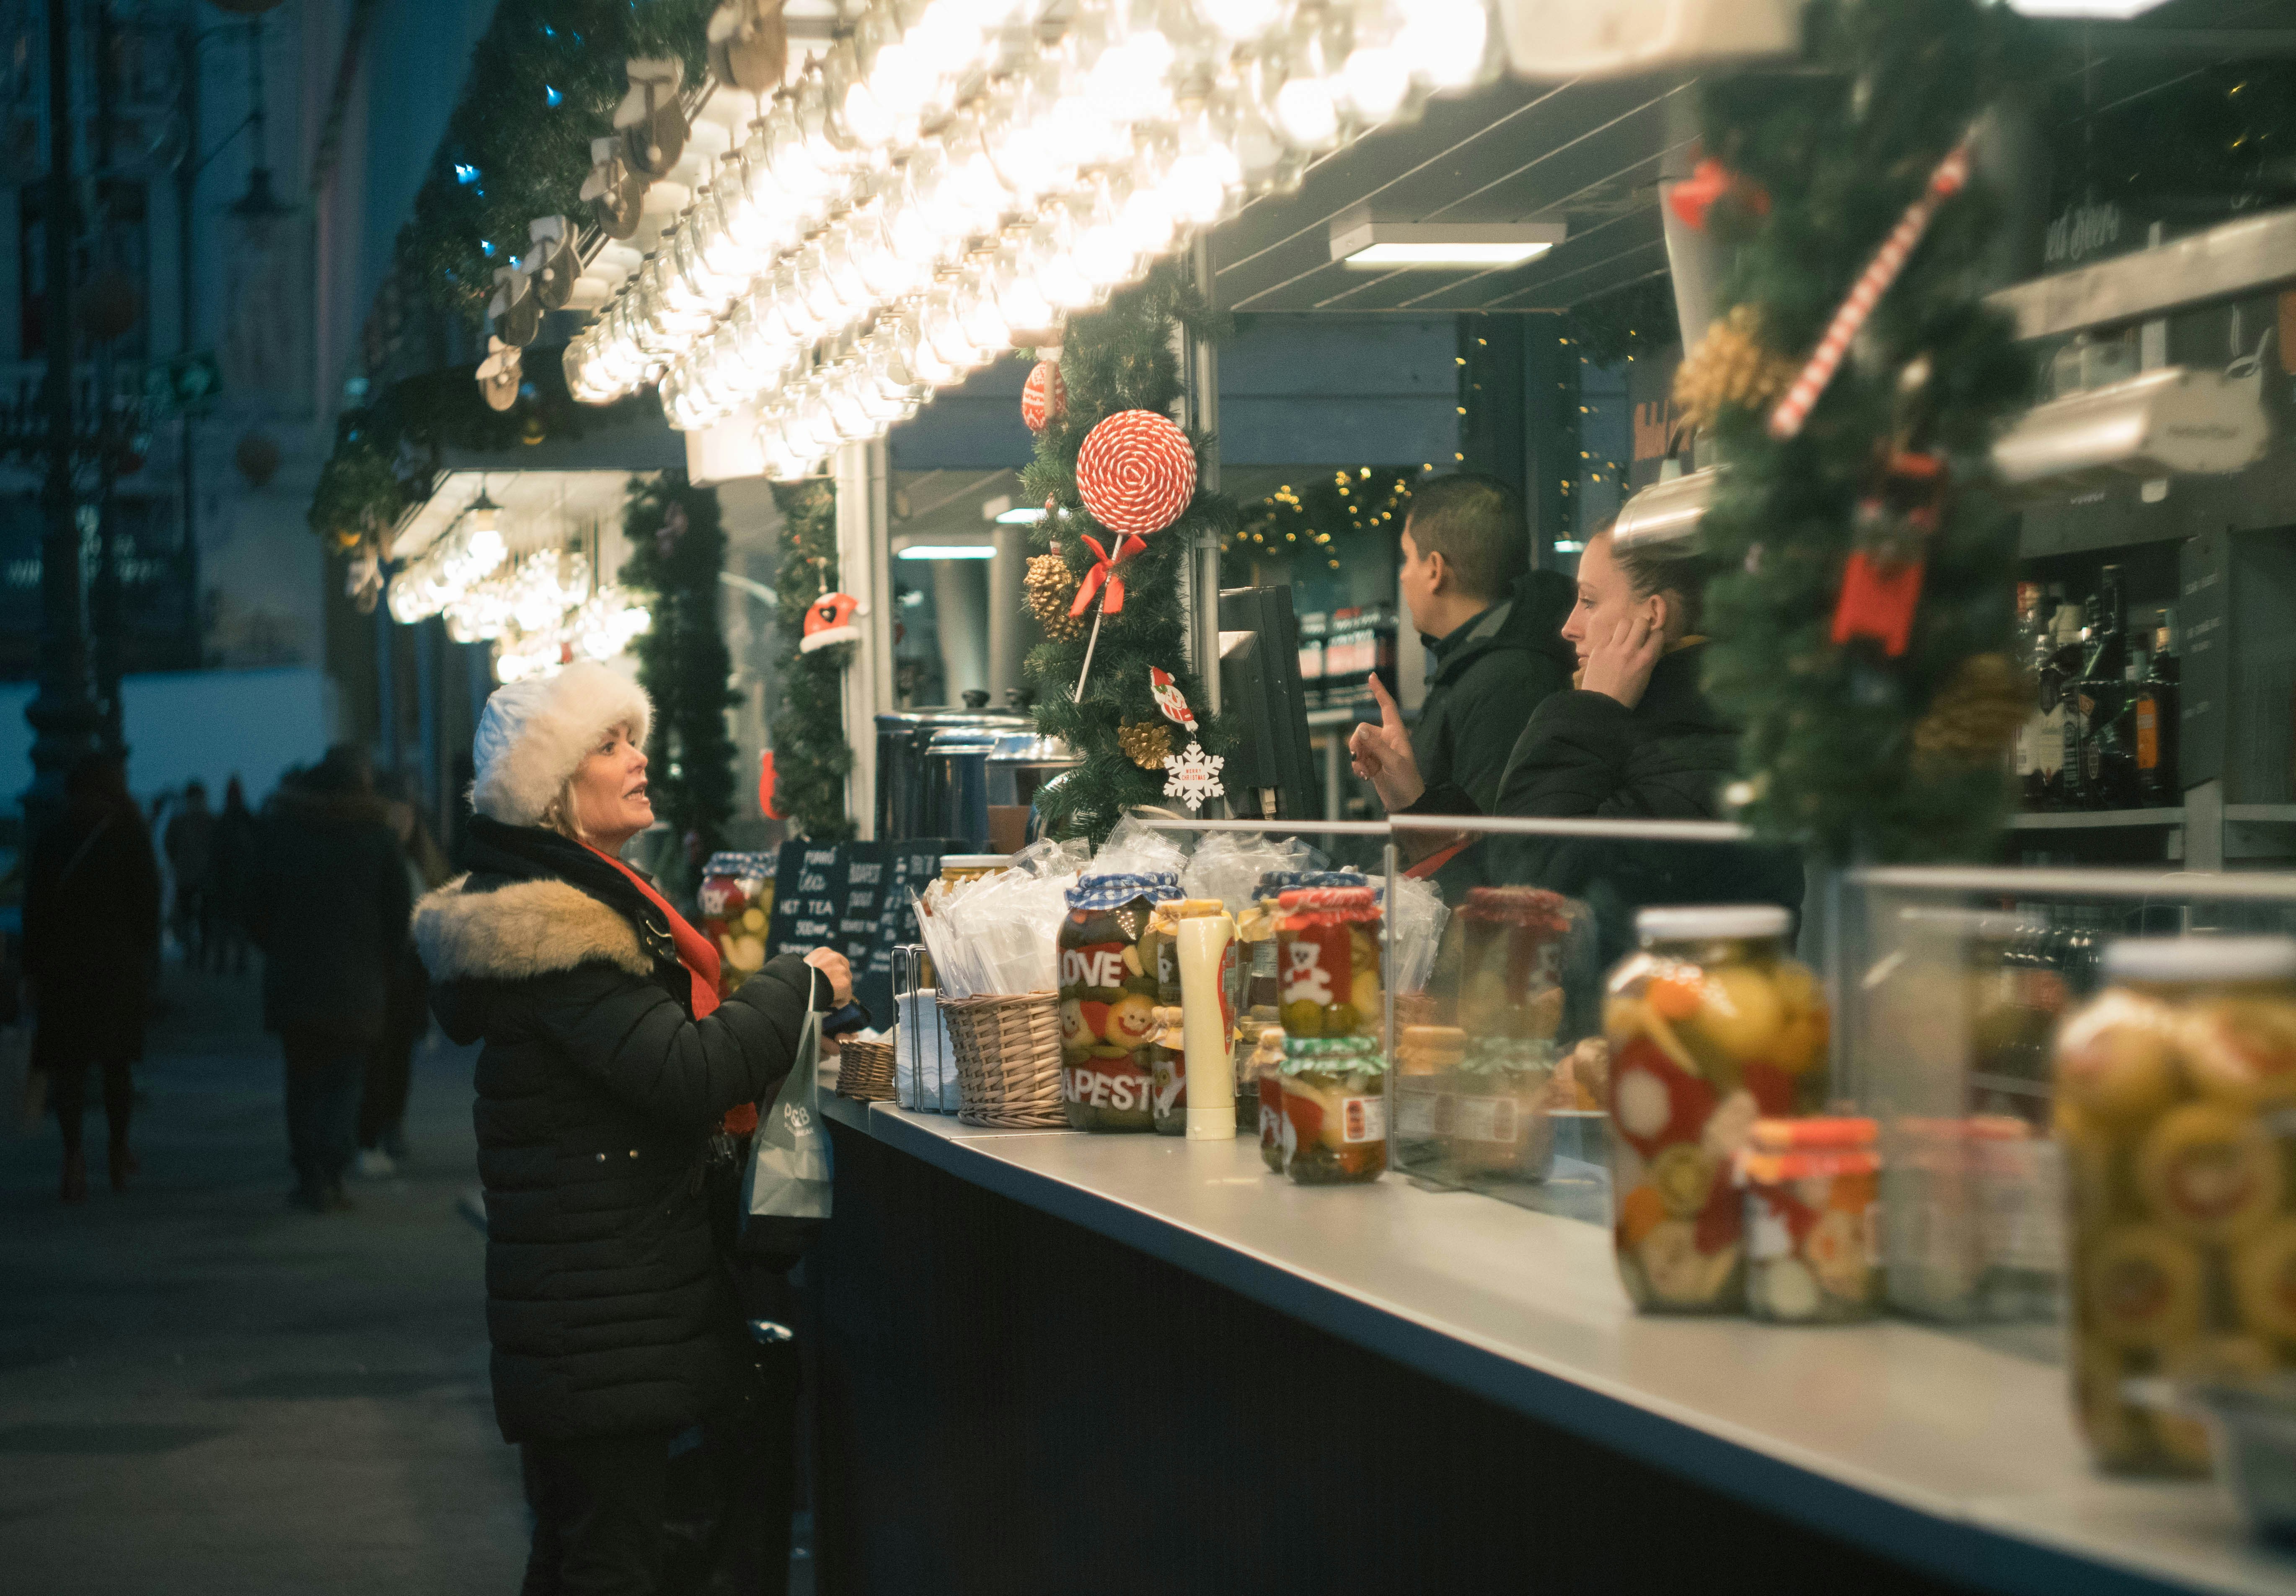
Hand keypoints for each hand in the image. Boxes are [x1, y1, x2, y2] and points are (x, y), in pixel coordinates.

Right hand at [803, 948, 852, 1007]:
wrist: (798, 984)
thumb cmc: (797, 978)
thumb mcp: (804, 966)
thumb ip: (815, 968)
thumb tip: (819, 978)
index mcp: (824, 952)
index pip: (834, 961)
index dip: (832, 973)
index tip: (826, 982)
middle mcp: (835, 957)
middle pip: (843, 971)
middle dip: (837, 982)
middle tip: (828, 992)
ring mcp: (841, 970)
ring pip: (845, 984)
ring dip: (838, 992)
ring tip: (827, 999)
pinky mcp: (844, 983)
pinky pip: (846, 996)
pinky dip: (840, 1002)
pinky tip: (830, 1005)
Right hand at [1347, 675, 1425, 810]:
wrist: (1405, 803)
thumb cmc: (1407, 782)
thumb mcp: (1394, 762)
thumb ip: (1376, 745)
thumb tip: (1360, 730)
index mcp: (1397, 733)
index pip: (1387, 706)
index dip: (1380, 691)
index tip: (1372, 677)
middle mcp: (1386, 739)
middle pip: (1362, 730)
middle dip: (1358, 743)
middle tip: (1361, 757)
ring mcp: (1378, 751)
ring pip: (1357, 745)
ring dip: (1359, 758)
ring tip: (1368, 771)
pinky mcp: (1372, 763)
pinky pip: (1357, 759)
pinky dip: (1358, 767)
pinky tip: (1366, 776)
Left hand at [1579, 614, 1664, 709]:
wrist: (1600, 706)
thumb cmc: (1627, 697)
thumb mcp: (1645, 678)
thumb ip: (1648, 659)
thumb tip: (1649, 645)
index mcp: (1646, 659)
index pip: (1658, 634)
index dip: (1656, 637)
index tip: (1652, 641)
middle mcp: (1630, 649)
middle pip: (1641, 622)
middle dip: (1642, 627)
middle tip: (1639, 635)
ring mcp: (1612, 647)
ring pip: (1624, 622)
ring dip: (1627, 629)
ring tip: (1624, 638)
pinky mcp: (1598, 649)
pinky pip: (1608, 635)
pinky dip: (1612, 640)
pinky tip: (1610, 649)